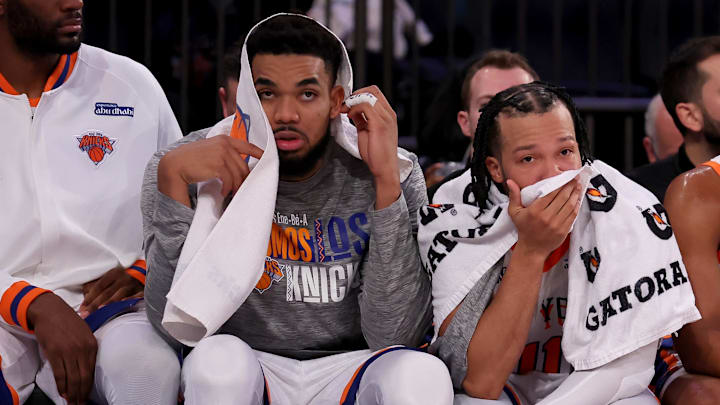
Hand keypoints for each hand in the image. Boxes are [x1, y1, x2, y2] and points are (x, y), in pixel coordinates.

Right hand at [27, 293, 97, 403]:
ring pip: (72, 378)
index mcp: (92, 345)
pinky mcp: (55, 353)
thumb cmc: (68, 322)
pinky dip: (61, 385)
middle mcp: (82, 349)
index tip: (86, 397)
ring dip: (71, 393)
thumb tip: (86, 369)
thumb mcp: (85, 333)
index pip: (92, 372)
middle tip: (79, 404)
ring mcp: (69, 351)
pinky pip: (59, 374)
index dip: (88, 387)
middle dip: (81, 394)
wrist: (51, 310)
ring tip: (71, 402)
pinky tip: (62, 392)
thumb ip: (87, 349)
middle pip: (83, 378)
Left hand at [79, 268, 142, 315]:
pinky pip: (138, 295)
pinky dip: (132, 299)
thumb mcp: (110, 277)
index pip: (98, 287)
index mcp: (113, 274)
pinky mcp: (142, 290)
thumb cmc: (122, 278)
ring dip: (111, 302)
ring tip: (102, 310)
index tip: (82, 308)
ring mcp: (133, 284)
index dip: (89, 298)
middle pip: (107, 292)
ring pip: (120, 294)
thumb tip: (84, 295)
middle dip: (95, 304)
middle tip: (86, 314)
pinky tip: (125, 303)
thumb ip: (97, 285)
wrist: (143, 273)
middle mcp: (122, 278)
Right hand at [157, 135, 263, 206]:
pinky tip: (224, 191)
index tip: (265, 158)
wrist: (176, 164)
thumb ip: (223, 152)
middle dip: (244, 179)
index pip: (247, 145)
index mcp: (224, 139)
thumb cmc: (191, 159)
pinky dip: (228, 188)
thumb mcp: (209, 149)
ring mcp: (222, 154)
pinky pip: (230, 180)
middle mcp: (225, 144)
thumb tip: (237, 164)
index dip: (259, 153)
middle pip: (244, 165)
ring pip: (238, 174)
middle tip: (241, 188)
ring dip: (235, 186)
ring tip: (230, 192)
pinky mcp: (218, 165)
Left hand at [340, 86, 400, 207]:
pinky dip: (354, 108)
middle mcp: (389, 114)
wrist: (384, 169)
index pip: (375, 92)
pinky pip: (364, 106)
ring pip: (367, 96)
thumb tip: (352, 111)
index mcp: (388, 115)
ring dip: (352, 101)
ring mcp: (385, 118)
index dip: (359, 94)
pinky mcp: (379, 124)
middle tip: (345, 105)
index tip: (348, 104)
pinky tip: (349, 116)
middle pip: (372, 90)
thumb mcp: (367, 132)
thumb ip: (361, 120)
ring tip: (344, 110)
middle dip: (355, 94)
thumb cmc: (376, 154)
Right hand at [507, 178, 581, 257]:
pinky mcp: (564, 230)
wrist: (532, 249)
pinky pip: (573, 215)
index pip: (551, 193)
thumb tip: (510, 182)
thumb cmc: (524, 229)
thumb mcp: (514, 212)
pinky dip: (576, 206)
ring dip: (575, 195)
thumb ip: (514, 196)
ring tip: (578, 187)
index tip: (566, 177)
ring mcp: (556, 224)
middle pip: (562, 197)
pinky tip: (577, 200)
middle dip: (570, 187)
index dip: (561, 184)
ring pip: (569, 205)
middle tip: (575, 179)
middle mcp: (547, 217)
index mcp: (535, 211)